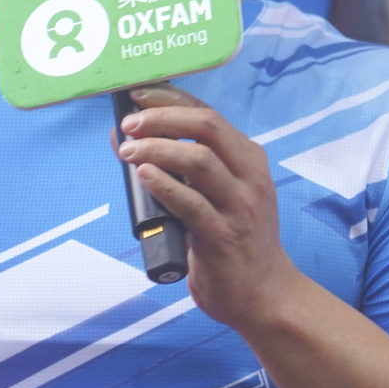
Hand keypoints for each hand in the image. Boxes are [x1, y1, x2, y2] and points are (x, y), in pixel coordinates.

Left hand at [115, 84, 300, 330]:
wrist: (263, 293)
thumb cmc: (234, 240)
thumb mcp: (216, 195)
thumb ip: (179, 166)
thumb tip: (125, 136)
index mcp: (248, 159)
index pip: (207, 114)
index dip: (170, 99)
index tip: (137, 94)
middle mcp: (250, 177)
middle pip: (207, 127)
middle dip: (163, 118)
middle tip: (131, 123)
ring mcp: (240, 206)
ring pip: (199, 161)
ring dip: (158, 149)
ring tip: (128, 151)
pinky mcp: (224, 237)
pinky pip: (192, 204)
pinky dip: (165, 185)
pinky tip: (144, 176)